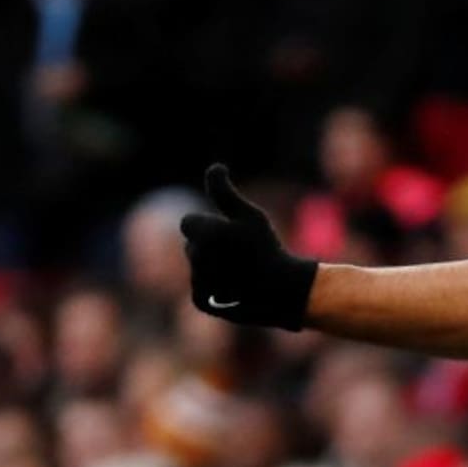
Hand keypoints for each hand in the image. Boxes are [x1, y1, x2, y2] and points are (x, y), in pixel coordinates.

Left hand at [180, 165, 318, 330]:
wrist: (279, 291)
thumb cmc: (266, 247)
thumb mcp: (250, 215)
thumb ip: (224, 191)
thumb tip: (214, 166)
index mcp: (206, 233)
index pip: (188, 222)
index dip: (210, 225)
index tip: (229, 231)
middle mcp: (196, 259)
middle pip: (192, 244)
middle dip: (210, 244)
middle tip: (239, 251)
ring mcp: (196, 281)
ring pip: (196, 265)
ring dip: (212, 263)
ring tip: (240, 268)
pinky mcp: (200, 300)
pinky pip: (200, 285)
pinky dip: (213, 284)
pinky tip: (234, 285)